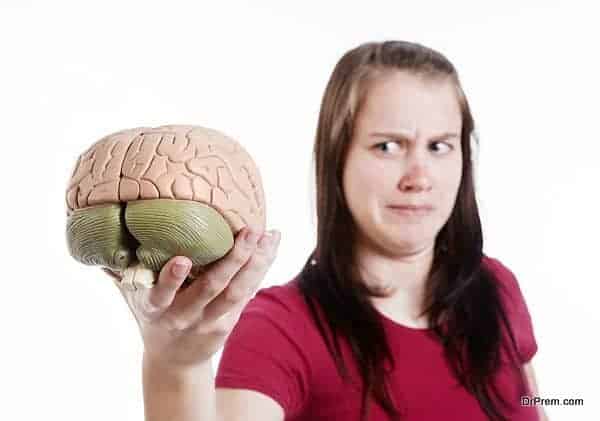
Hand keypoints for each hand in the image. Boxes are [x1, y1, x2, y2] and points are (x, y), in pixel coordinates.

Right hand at [104, 227, 280, 370]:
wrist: (173, 361)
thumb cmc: (151, 316)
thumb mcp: (132, 299)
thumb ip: (121, 273)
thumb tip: (97, 244)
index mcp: (155, 308)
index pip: (162, 294)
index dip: (171, 278)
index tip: (181, 259)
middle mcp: (184, 316)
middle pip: (212, 288)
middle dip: (232, 259)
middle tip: (248, 231)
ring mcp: (210, 321)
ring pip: (237, 292)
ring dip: (255, 262)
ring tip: (267, 234)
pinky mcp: (229, 322)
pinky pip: (248, 292)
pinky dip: (261, 267)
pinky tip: (272, 242)